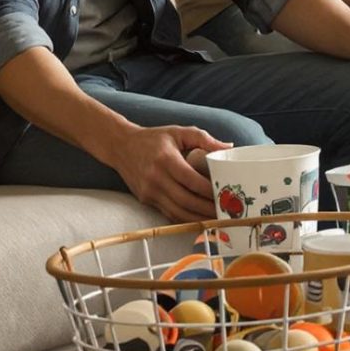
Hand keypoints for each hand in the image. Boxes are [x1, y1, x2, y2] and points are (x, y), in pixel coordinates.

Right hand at [100, 124, 225, 222]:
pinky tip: (199, 219)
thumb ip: (204, 138)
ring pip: (177, 211)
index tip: (225, 193)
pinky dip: (185, 219)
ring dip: (198, 218)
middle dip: (207, 208)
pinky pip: (168, 214)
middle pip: (186, 200)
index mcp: (166, 160)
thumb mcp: (178, 132)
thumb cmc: (153, 139)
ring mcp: (149, 191)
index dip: (209, 190)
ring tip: (217, 218)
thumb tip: (228, 147)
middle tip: (226, 210)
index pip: (191, 180)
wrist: (121, 146)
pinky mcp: (145, 199)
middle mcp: (155, 178)